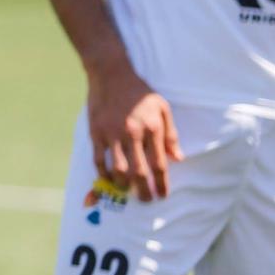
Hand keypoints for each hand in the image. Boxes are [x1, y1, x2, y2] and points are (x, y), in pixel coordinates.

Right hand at [83, 66, 182, 202]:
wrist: (111, 74)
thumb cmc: (139, 92)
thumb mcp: (162, 108)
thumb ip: (171, 134)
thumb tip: (178, 158)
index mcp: (153, 128)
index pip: (159, 164)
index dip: (161, 184)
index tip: (162, 196)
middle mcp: (133, 134)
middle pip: (139, 172)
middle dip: (143, 191)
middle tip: (145, 200)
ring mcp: (112, 134)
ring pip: (118, 169)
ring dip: (123, 185)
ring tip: (126, 190)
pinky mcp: (96, 132)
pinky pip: (99, 159)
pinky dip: (103, 173)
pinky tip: (108, 178)